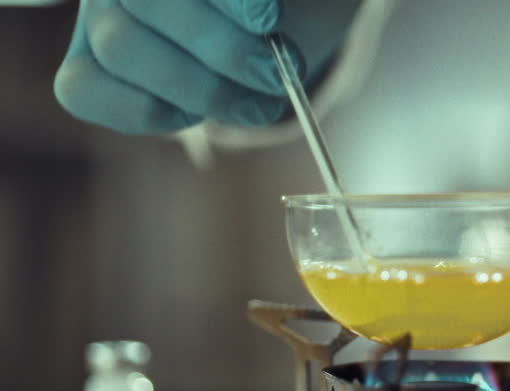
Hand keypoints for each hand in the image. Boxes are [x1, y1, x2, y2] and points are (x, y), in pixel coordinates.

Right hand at [54, 0, 292, 134]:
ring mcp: (97, 19)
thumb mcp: (280, 4)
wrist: (269, 32)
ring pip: (121, 47)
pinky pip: (86, 92)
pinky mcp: (86, 72)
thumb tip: (262, 17)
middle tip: (276, 77)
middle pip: (146, 4)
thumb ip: (259, 6)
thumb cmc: (274, 7)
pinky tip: (195, 117)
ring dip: (201, 88)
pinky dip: (146, 112)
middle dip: (222, 49)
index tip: (269, 21)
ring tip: (261, 107)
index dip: (228, 0)